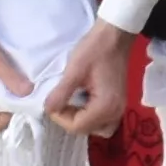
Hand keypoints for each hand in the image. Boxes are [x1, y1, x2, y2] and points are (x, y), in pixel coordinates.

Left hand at [41, 18, 139, 138]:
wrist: (114, 36)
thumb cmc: (95, 50)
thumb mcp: (74, 70)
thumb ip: (60, 94)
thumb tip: (47, 110)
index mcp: (105, 106)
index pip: (77, 126)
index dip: (60, 117)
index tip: (52, 100)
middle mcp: (115, 112)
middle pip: (86, 130)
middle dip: (69, 119)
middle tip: (60, 102)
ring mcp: (119, 108)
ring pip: (96, 128)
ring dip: (80, 120)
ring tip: (71, 104)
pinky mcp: (118, 102)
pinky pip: (102, 120)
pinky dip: (90, 116)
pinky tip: (81, 101)